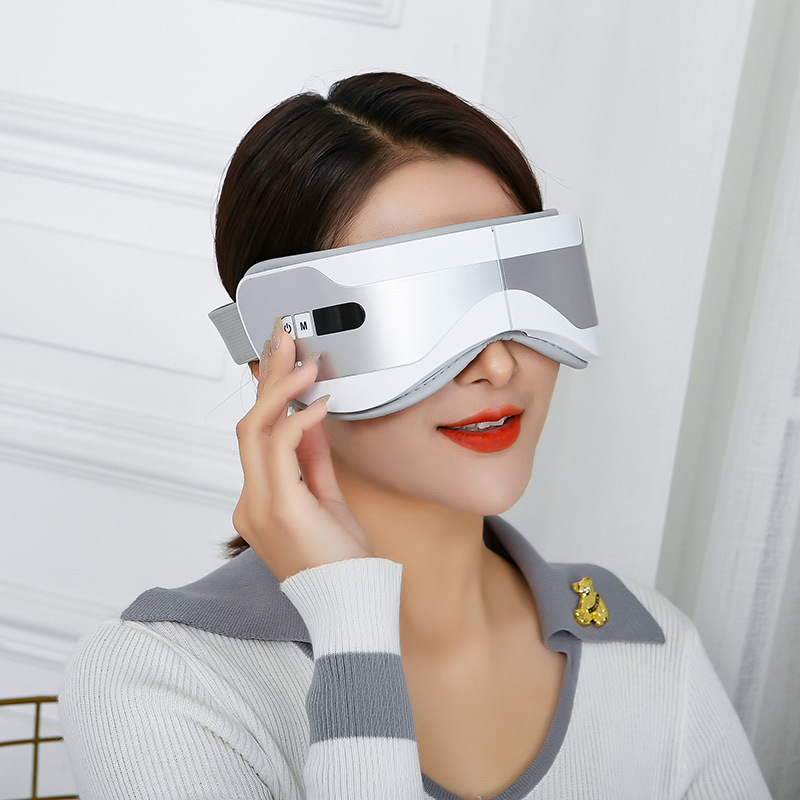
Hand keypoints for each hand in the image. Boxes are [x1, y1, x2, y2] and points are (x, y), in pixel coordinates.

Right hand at [232, 319, 372, 580]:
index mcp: (260, 501)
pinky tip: (319, 403)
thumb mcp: (327, 499)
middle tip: (284, 338)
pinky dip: (297, 420)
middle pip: (248, 425)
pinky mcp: (279, 509)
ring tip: (304, 361)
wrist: (353, 606)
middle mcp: (250, 502)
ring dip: (280, 390)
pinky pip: (279, 450)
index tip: (283, 359)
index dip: (268, 393)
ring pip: (254, 431)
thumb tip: (308, 416)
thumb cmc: (343, 563)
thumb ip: (312, 459)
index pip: (257, 435)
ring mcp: (259, 507)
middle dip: (267, 378)